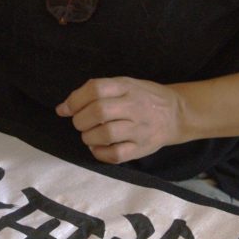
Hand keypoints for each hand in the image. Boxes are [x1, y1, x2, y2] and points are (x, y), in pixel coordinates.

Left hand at [56, 76, 182, 163]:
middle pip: (98, 112)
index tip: (65, 109)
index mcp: (127, 87)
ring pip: (106, 135)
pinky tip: (98, 147)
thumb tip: (63, 108)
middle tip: (80, 123)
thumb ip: (96, 91)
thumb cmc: (143, 97)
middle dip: (80, 120)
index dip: (74, 100)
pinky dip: (100, 153)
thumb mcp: (125, 84)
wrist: (176, 114)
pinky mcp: (142, 149)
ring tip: (89, 135)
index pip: (96, 89)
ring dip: (88, 137)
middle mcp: (134, 106)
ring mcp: (139, 129)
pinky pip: (116, 155)